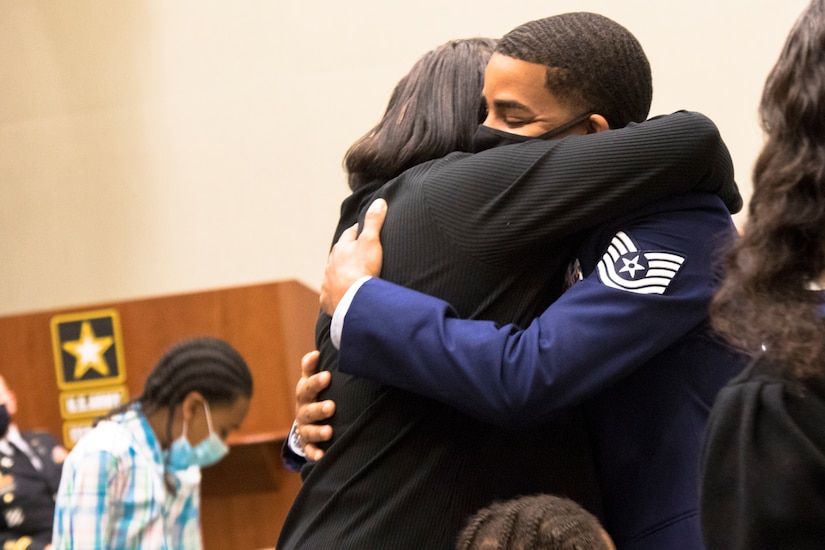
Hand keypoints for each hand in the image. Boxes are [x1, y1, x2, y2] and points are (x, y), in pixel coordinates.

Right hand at [294, 350, 334, 460]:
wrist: (305, 421)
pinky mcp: (307, 444)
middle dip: (319, 408)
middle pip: (308, 409)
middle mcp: (303, 410)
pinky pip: (309, 450)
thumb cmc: (314, 395)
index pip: (307, 384)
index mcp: (305, 392)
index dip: (315, 381)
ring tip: (329, 431)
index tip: (327, 375)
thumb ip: (313, 366)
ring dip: (318, 431)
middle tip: (331, 406)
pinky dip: (314, 453)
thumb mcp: (312, 379)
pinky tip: (322, 456)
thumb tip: (319, 349)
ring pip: (309, 430)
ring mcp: (304, 427)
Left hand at [320, 198, 386, 314]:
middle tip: (357, 252)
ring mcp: (328, 282)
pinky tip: (340, 295)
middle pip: (339, 254)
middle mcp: (331, 264)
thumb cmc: (362, 269)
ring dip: (339, 273)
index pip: (350, 234)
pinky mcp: (329, 299)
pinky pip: (330, 294)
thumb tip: (379, 202)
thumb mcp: (371, 241)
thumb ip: (374, 221)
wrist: (353, 300)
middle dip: (347, 252)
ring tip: (349, 274)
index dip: (357, 230)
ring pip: (333, 274)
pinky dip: (335, 293)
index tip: (363, 228)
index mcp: (341, 248)